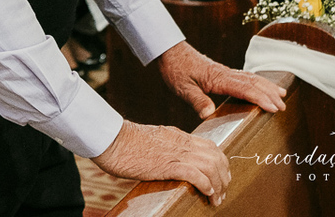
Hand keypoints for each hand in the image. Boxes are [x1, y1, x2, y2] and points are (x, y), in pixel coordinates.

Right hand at [92, 120, 229, 205]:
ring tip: (216, 199)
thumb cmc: (123, 142)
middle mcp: (181, 142)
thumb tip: (168, 159)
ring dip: (218, 184)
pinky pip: (196, 174)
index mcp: (177, 136)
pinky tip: (207, 193)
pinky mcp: (168, 164)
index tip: (220, 178)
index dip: (220, 163)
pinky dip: (206, 184)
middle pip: (216, 156)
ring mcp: (176, 152)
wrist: (111, 139)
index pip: (210, 146)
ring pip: (210, 165)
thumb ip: (164, 147)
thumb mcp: (151, 140)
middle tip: (222, 193)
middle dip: (223, 176)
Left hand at [156, 41, 286, 119]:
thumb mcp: (182, 87)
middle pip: (253, 82)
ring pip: (251, 78)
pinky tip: (262, 85)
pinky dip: (257, 81)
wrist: (169, 50)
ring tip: (282, 94)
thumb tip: (209, 114)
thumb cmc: (175, 68)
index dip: (261, 98)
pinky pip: (244, 76)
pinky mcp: (221, 72)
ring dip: (267, 86)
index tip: (274, 108)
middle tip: (283, 107)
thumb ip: (196, 100)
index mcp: (218, 78)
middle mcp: (225, 73)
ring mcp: (224, 71)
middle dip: (269, 94)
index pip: (244, 89)